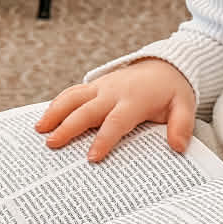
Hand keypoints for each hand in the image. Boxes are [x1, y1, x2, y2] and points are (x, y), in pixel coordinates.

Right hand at [35, 60, 196, 162]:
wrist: (164, 65)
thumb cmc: (172, 91)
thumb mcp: (184, 106)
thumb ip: (181, 126)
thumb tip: (179, 147)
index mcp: (134, 100)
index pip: (116, 122)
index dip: (103, 140)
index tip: (91, 158)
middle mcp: (113, 92)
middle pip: (86, 110)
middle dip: (68, 127)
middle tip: (52, 144)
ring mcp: (101, 87)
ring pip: (73, 97)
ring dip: (55, 112)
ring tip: (39, 129)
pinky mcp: (94, 85)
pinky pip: (72, 93)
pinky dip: (56, 104)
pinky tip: (44, 118)